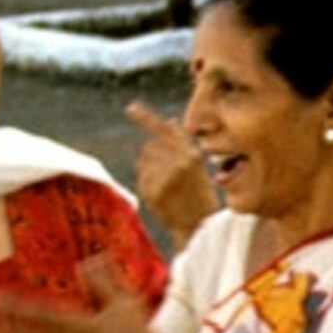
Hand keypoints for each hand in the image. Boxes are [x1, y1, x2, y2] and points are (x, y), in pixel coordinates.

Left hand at [129, 101, 217, 243]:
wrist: (198, 225)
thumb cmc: (201, 194)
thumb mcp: (199, 166)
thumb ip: (182, 143)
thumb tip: (169, 120)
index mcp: (191, 155)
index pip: (164, 130)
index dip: (145, 118)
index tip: (131, 108)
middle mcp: (177, 164)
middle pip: (150, 146)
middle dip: (153, 154)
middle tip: (166, 171)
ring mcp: (163, 178)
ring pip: (142, 161)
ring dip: (149, 168)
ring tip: (165, 183)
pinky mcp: (151, 191)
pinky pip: (140, 177)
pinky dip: (146, 182)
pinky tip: (160, 193)